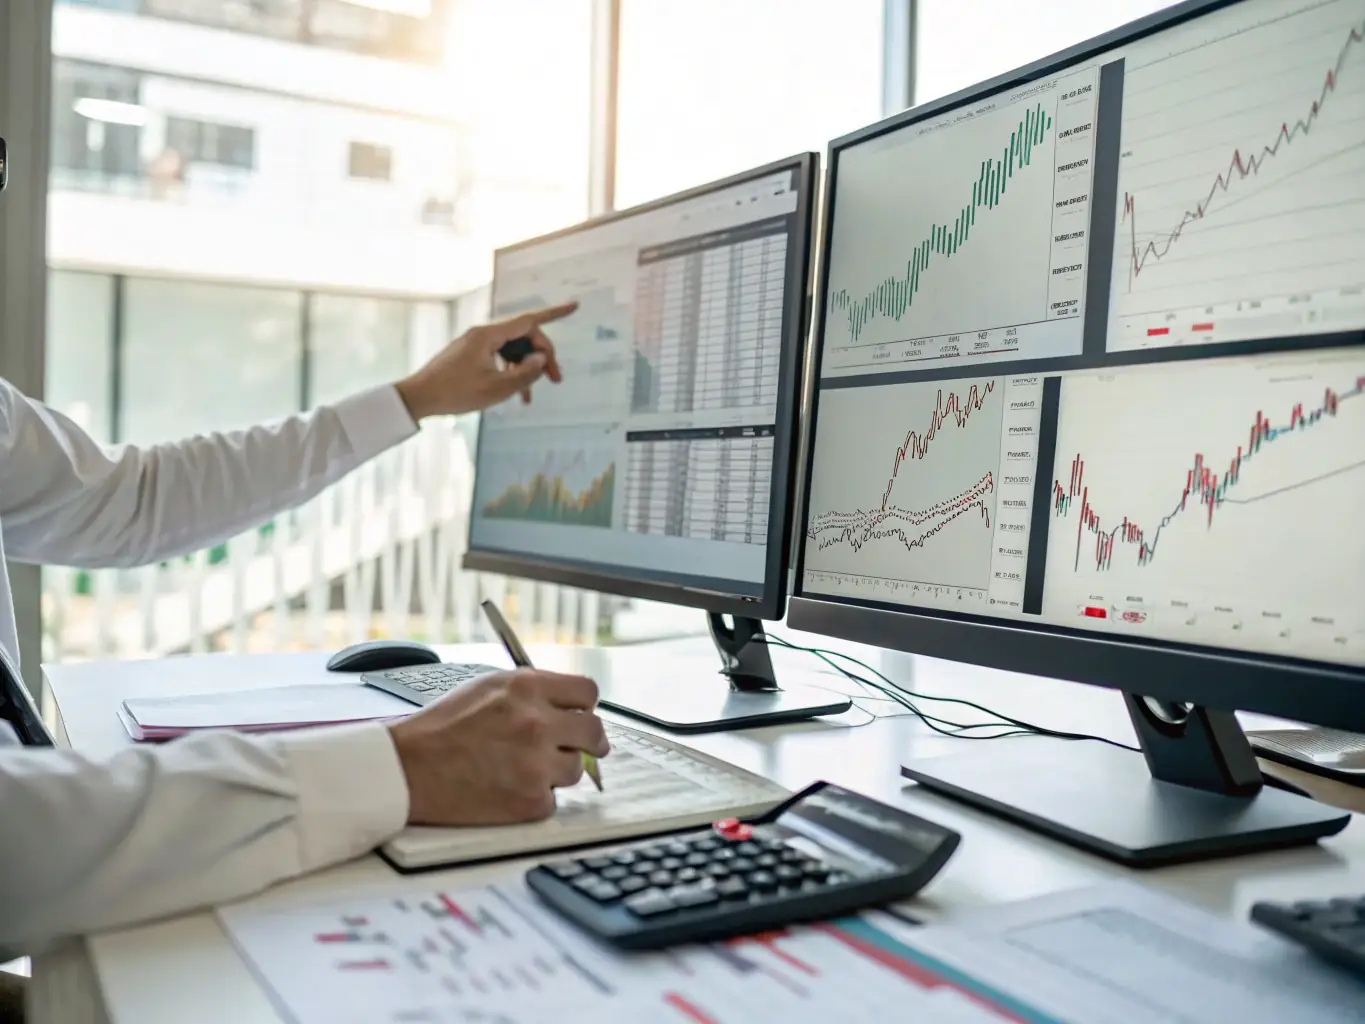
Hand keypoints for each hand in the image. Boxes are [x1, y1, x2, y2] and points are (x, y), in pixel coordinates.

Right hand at [386, 668, 609, 825]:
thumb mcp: (487, 687)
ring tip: (521, 768)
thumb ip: (532, 691)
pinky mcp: (530, 801)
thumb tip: (567, 703)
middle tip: (581, 747)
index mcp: (528, 688)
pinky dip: (535, 797)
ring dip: (556, 770)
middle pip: (593, 731)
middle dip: (588, 740)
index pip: (587, 692)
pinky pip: (552, 799)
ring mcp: (537, 764)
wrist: (408, 769)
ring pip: (575, 769)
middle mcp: (538, 723)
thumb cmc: (440, 729)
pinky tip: (508, 789)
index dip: (585, 706)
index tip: (581, 715)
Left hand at [394, 302, 575, 419]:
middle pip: (524, 337)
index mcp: (488, 335)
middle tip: (555, 380)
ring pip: (512, 350)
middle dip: (543, 356)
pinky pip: (500, 357)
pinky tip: (516, 394)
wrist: (418, 398)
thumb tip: (542, 360)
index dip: (554, 313)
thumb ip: (524, 373)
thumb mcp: (496, 388)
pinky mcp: (471, 355)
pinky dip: (511, 372)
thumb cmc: (454, 393)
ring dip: (526, 368)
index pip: (529, 320)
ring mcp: (476, 343)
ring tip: (532, 396)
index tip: (574, 307)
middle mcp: (483, 334)